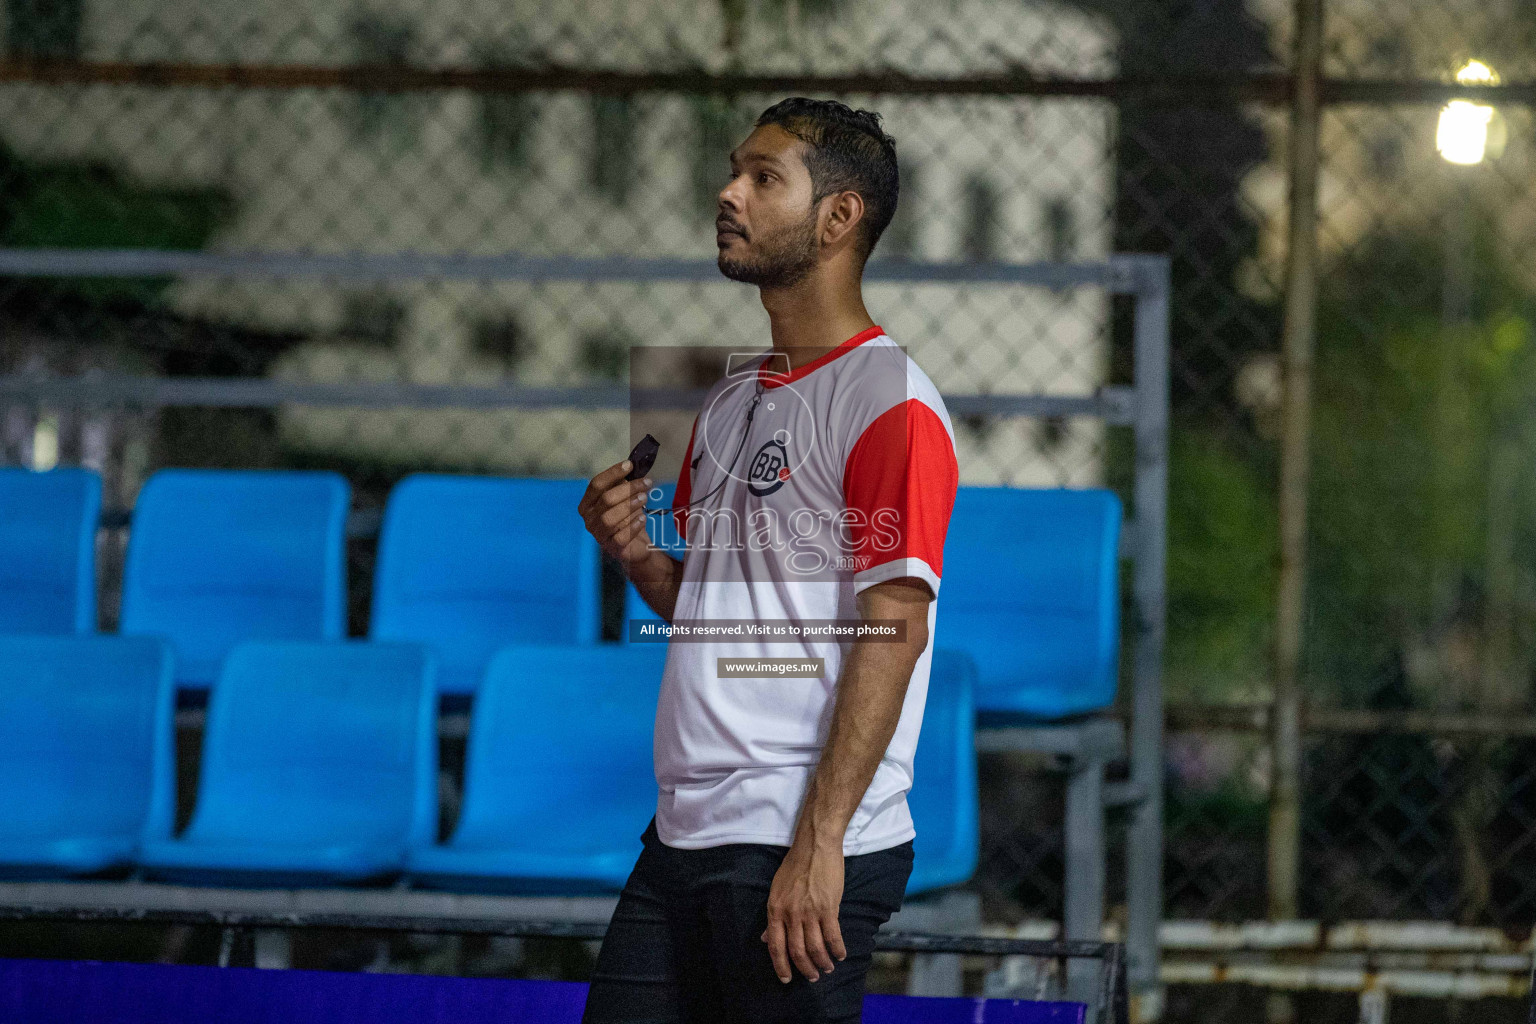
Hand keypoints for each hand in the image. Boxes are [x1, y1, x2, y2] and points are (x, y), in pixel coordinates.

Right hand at [577, 461, 653, 568]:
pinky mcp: (612, 548)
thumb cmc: (627, 518)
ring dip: (630, 505)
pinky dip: (633, 526)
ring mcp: (599, 535)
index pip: (596, 485)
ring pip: (610, 518)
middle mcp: (589, 519)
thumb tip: (631, 468)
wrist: (635, 545)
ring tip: (644, 498)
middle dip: (628, 489)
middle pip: (605, 499)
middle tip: (646, 483)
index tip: (630, 465)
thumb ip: (623, 486)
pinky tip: (642, 518)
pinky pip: (620, 536)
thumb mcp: (624, 499)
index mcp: (587, 504)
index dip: (612, 473)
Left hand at [761, 839, 845, 983]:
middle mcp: (790, 914)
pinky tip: (840, 955)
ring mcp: (809, 911)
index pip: (775, 946)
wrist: (815, 845)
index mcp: (775, 909)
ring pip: (815, 947)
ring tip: (827, 968)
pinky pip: (833, 936)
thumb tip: (764, 938)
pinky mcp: (828, 907)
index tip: (786, 979)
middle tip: (813, 977)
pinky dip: (837, 949)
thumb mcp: (777, 889)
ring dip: (822, 962)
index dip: (780, 966)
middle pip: (796, 951)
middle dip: (805, 969)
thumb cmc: (795, 865)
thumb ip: (773, 916)